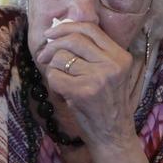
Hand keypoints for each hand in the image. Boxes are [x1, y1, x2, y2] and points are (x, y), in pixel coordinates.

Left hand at [34, 19, 145, 162]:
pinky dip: (52, 81)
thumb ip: (93, 52)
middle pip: (74, 39)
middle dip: (52, 44)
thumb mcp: (110, 73)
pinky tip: (59, 90)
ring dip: (52, 67)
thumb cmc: (106, 103)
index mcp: (120, 56)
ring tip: (58, 78)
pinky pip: (55, 76)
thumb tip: (60, 29)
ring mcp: (98, 78)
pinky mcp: (83, 92)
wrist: (113, 134)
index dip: (66, 27)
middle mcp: (112, 64)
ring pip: (62, 58)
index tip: (51, 33)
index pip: (90, 28)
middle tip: (42, 54)